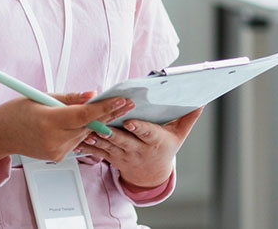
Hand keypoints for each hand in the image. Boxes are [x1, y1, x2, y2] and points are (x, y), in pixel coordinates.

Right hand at [0, 93, 135, 167]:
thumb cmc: (15, 112)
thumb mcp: (40, 98)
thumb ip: (69, 98)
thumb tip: (92, 95)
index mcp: (49, 121)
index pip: (84, 115)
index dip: (105, 108)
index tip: (121, 100)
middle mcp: (54, 139)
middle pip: (89, 126)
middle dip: (109, 114)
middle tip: (128, 103)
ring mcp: (56, 151)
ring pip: (84, 134)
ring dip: (95, 122)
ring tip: (110, 108)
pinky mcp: (57, 157)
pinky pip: (76, 141)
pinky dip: (81, 130)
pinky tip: (84, 122)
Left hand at [74, 107, 202, 188]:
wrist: (151, 174)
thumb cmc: (164, 149)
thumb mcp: (179, 135)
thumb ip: (188, 118)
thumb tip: (201, 102)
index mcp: (154, 142)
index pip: (147, 134)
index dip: (139, 128)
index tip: (131, 122)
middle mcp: (137, 149)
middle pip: (123, 140)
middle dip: (113, 132)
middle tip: (102, 123)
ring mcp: (122, 154)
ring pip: (107, 146)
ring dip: (96, 138)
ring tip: (86, 129)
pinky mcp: (110, 156)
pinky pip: (96, 152)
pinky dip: (86, 146)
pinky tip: (77, 139)